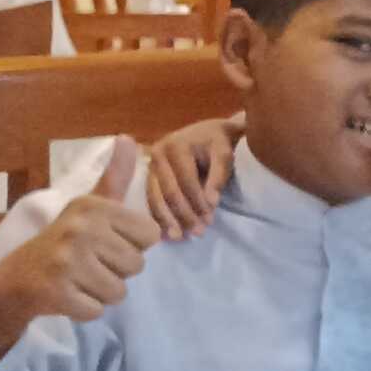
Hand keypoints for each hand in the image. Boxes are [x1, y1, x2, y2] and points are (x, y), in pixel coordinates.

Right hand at [0, 143, 162, 333]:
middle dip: (116, 272)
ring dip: (101, 293)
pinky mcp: (57, 292)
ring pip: (119, 292)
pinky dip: (84, 309)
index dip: (131, 245)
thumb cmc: (63, 241)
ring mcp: (66, 260)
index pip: (150, 235)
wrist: (14, 279)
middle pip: (136, 265)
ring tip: (78, 279)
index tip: (105, 243)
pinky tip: (66, 295)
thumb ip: (114, 177)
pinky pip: (96, 311)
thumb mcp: (89, 206)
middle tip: (88, 264)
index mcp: (93, 205)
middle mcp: (80, 228)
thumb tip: (128, 137)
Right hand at [141, 115, 240, 237]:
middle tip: (198, 233)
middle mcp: (157, 153)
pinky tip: (165, 232)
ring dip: (168, 220)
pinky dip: (159, 216)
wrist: (207, 132)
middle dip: (184, 214)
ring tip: (179, 237)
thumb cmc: (218, 143)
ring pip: (155, 197)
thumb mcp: (223, 155)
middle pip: (169, 191)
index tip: (209, 220)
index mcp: (176, 145)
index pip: (186, 180)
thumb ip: (218, 177)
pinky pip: (150, 199)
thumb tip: (211, 203)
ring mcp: (150, 165)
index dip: (198, 202)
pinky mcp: (147, 176)